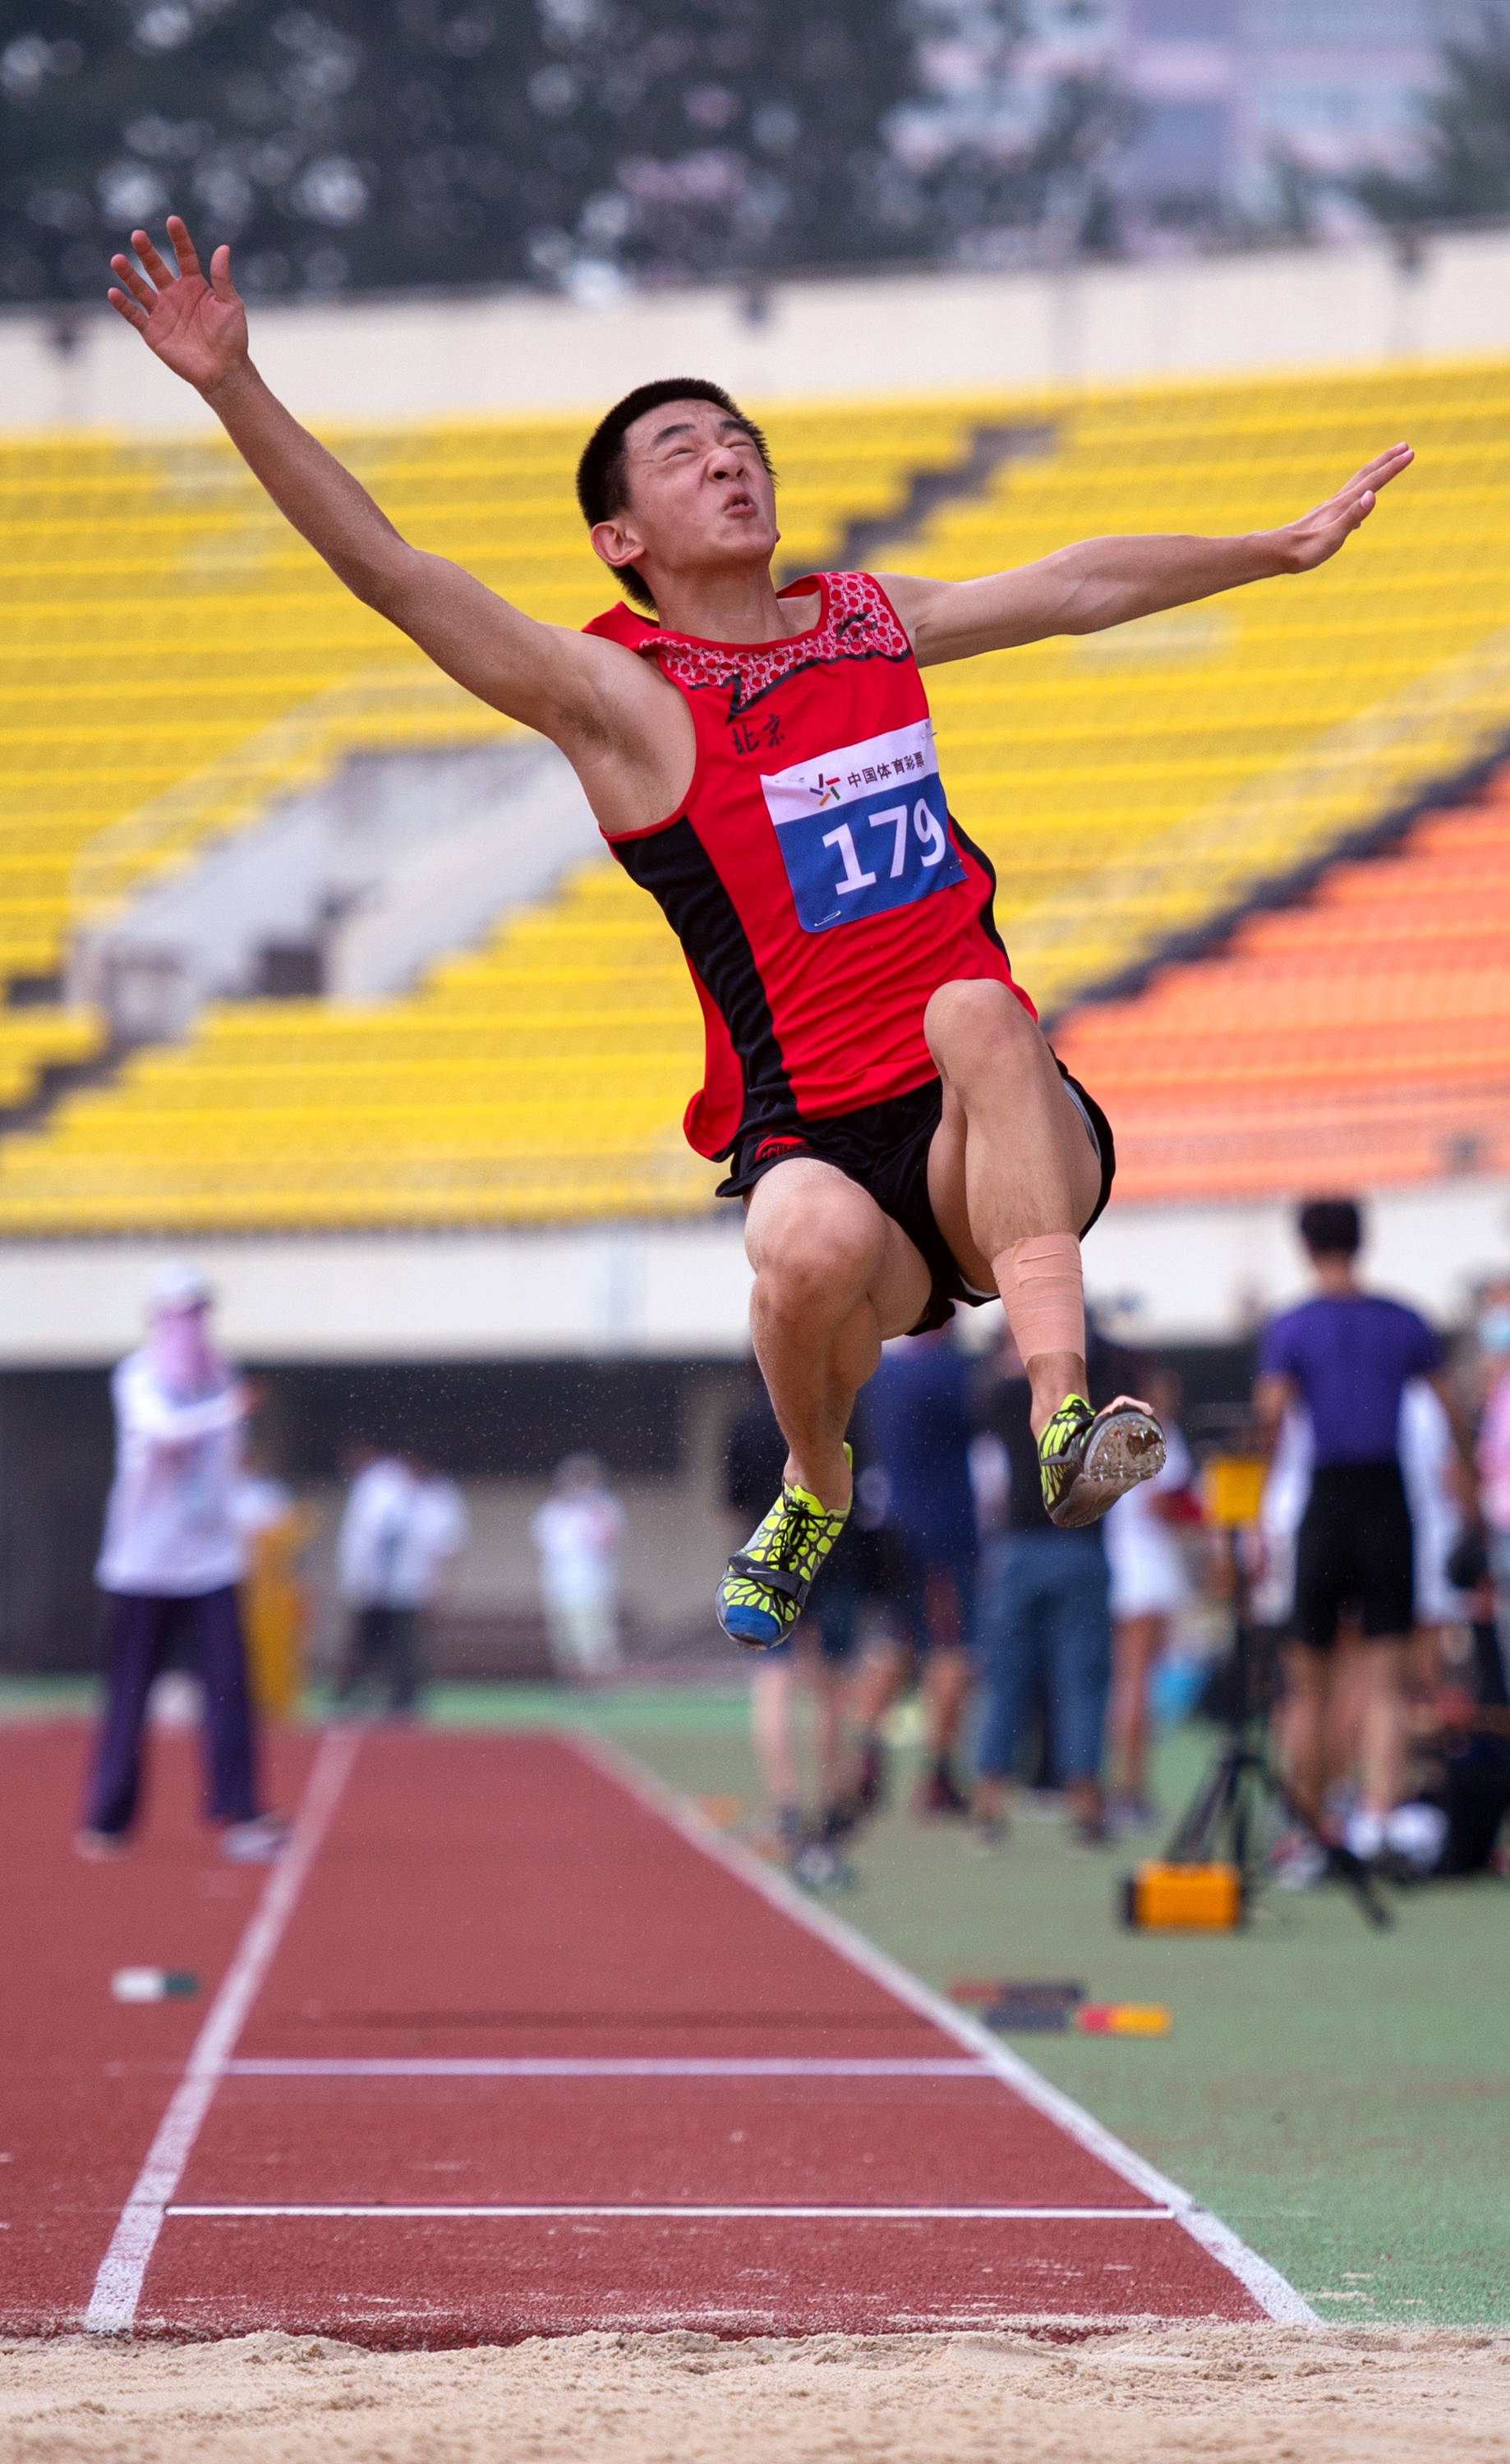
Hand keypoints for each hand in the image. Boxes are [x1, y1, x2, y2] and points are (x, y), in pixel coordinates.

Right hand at [107, 214, 248, 395]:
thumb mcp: (231, 305)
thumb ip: (223, 278)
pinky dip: (123, 306)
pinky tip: (114, 292)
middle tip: (138, 235)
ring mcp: (162, 312)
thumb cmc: (232, 338)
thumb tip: (223, 248)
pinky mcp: (153, 332)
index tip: (173, 220)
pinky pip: (135, 316)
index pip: (184, 255)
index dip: (179, 239)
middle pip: (157, 268)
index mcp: (194, 285)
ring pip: (140, 288)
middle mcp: (175, 294)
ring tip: (117, 259)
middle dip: (147, 252)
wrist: (223, 371)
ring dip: (129, 275)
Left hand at [1269, 442, 1413, 573]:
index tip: (1410, 453)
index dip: (1392, 468)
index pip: (1373, 481)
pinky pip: (1349, 498)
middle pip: (1366, 475)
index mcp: (1343, 505)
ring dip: (1375, 471)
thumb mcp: (1332, 537)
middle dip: (1387, 460)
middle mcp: (1338, 501)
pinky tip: (1362, 501)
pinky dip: (1362, 491)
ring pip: (1357, 483)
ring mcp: (1330, 508)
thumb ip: (1352, 517)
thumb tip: (1372, 495)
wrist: (1276, 552)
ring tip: (1387, 464)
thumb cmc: (1304, 550)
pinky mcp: (1324, 516)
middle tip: (1405, 446)